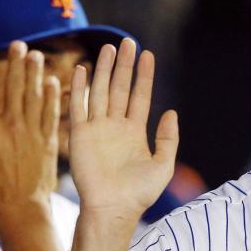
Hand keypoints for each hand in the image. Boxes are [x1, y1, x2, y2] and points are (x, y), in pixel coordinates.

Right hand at [0, 41, 59, 214]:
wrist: (20, 210)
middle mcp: (10, 126)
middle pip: (13, 87)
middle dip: (15, 63)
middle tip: (18, 44)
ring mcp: (31, 133)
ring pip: (34, 96)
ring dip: (34, 73)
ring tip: (35, 55)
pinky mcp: (48, 142)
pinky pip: (51, 114)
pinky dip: (52, 97)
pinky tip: (52, 82)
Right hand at [68, 38, 177, 220]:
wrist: (112, 209)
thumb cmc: (139, 193)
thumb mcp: (163, 165)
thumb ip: (169, 138)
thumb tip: (171, 112)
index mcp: (135, 132)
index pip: (140, 96)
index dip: (144, 76)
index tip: (148, 54)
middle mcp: (116, 126)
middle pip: (120, 88)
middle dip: (124, 66)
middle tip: (128, 42)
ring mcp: (97, 129)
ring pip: (100, 92)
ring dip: (104, 70)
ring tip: (109, 47)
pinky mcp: (80, 135)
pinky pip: (79, 106)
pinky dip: (81, 88)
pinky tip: (84, 69)